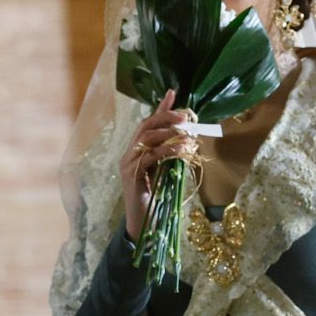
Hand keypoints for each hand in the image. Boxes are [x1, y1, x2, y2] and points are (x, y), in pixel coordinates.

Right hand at [117, 91, 197, 239]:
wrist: (143, 222)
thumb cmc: (156, 199)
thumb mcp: (166, 171)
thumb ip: (171, 155)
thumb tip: (187, 139)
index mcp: (136, 150)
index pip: (148, 123)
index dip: (160, 108)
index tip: (173, 93)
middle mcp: (129, 154)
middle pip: (145, 126)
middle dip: (166, 117)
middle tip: (185, 116)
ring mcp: (128, 164)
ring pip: (146, 139)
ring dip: (168, 133)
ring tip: (186, 132)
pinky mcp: (131, 175)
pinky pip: (150, 157)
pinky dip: (167, 150)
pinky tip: (181, 149)